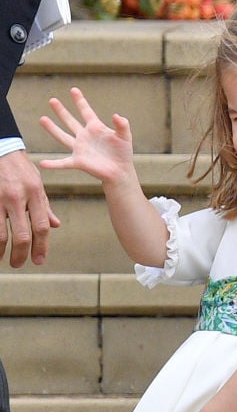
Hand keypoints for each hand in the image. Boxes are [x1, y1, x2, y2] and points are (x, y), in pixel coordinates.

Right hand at [0, 150, 59, 266]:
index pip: (41, 226)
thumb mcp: (36, 183)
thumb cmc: (19, 167)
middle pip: (21, 235)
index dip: (41, 247)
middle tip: (18, 264)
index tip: (38, 261)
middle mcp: (17, 196)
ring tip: (2, 259)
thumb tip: (55, 225)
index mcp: (34, 192)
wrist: (0, 147)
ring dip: (1, 251)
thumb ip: (44, 205)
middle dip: (20, 254)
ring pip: (0, 234)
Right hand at [40, 87, 134, 186]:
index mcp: (95, 128)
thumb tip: (117, 116)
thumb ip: (122, 125)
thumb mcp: (125, 136)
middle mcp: (85, 136)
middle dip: (61, 111)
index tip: (73, 90)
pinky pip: (63, 163)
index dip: (80, 101)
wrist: (120, 172)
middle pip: (70, 121)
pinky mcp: (78, 162)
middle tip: (52, 100)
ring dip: (52, 129)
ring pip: (63, 137)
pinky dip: (53, 164)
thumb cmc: (123, 153)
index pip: (86, 111)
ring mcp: (80, 149)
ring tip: (42, 119)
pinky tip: (43, 164)